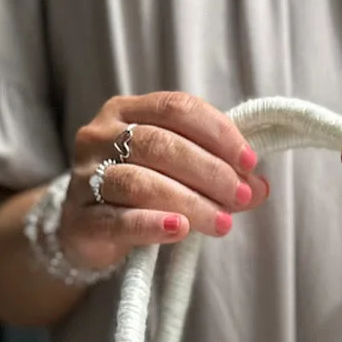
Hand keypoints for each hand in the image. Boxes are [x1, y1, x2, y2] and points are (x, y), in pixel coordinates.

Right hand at [59, 92, 269, 270]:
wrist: (82, 233)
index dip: (217, 132)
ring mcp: (86, 178)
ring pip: (140, 182)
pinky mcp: (81, 220)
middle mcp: (101, 136)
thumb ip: (214, 173)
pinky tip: (178, 230)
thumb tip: (261, 186)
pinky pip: (118, 221)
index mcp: (125, 112)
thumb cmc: (135, 195)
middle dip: (209, 171)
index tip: (249, 161)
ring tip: (222, 223)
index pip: (176, 108)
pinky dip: (151, 224)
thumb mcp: (175, 174)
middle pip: (160, 144)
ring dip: (189, 201)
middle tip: (241, 197)